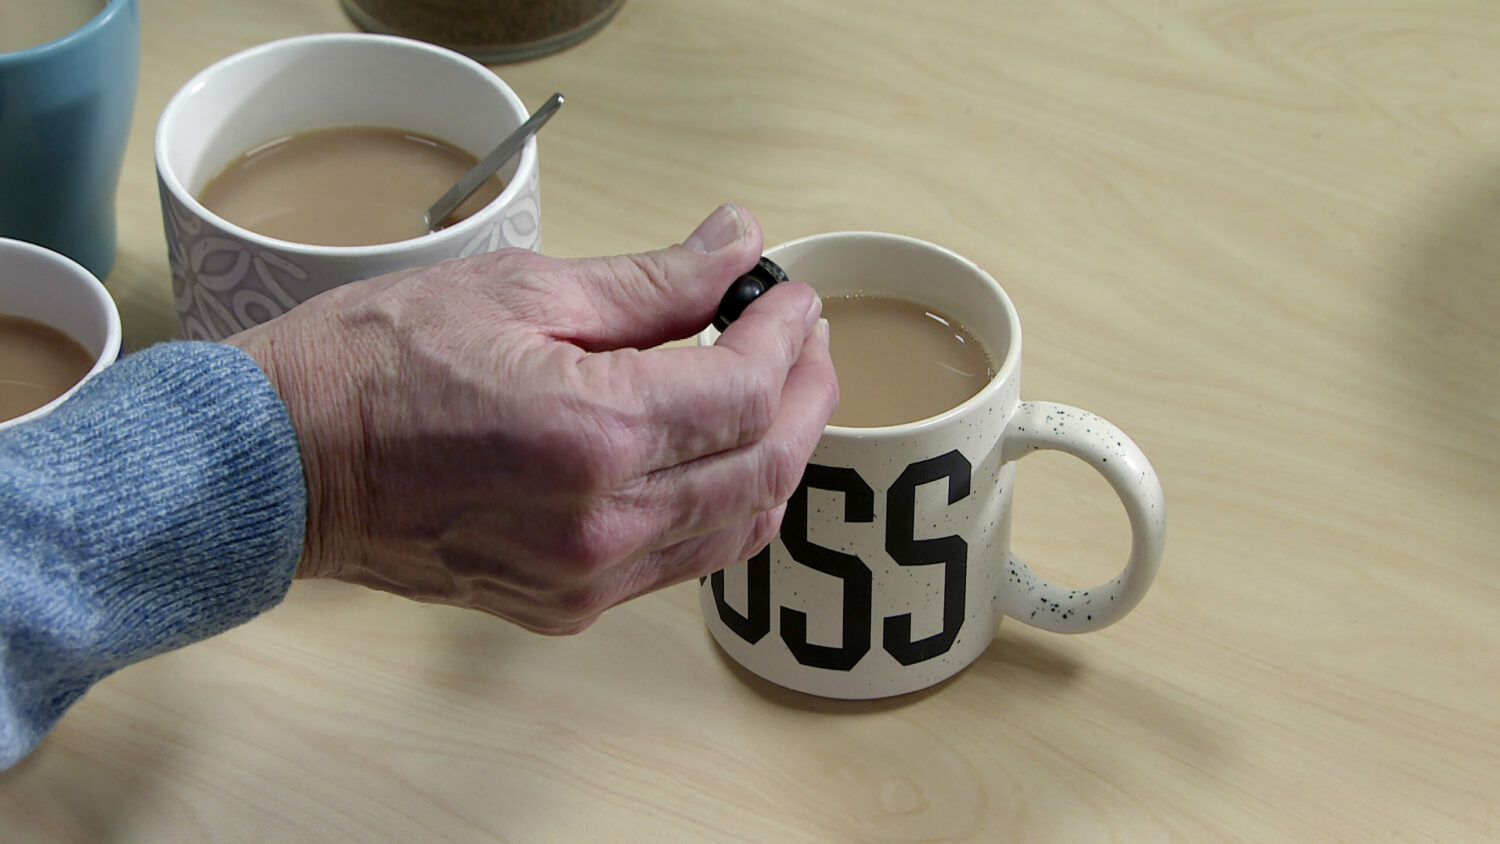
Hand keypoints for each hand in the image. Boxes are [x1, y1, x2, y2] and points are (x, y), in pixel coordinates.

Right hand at [228, 205, 836, 633]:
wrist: (287, 464)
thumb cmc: (378, 365)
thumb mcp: (522, 291)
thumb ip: (651, 282)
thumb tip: (736, 246)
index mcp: (592, 437)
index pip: (746, 393)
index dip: (789, 338)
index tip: (792, 297)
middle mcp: (602, 526)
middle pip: (763, 466)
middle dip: (807, 396)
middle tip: (804, 340)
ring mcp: (586, 579)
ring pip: (738, 526)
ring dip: (776, 454)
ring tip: (776, 390)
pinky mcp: (567, 606)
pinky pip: (684, 562)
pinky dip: (723, 504)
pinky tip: (715, 453)